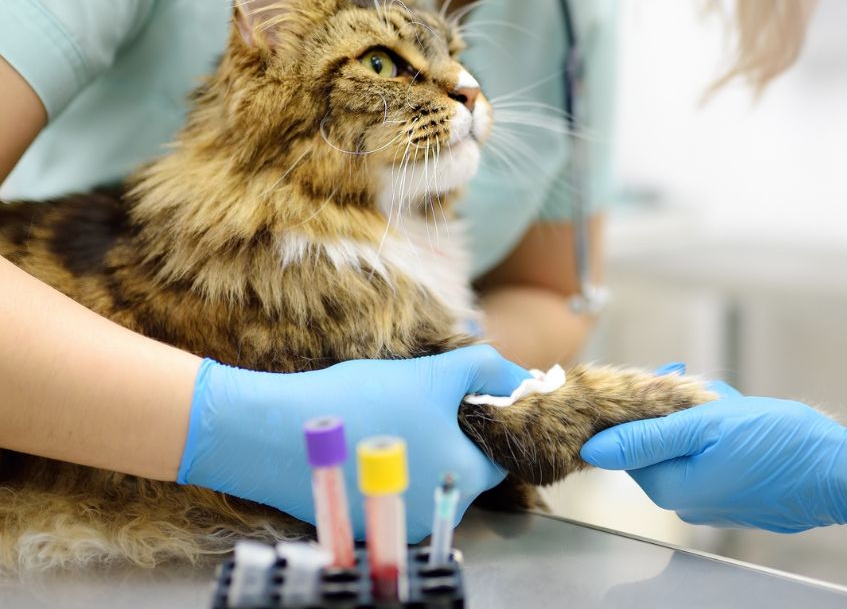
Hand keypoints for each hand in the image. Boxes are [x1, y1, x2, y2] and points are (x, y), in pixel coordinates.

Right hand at [178, 345, 529, 540]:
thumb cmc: (360, 401)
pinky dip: (383, 470)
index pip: (497, 456)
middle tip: (416, 404)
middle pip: (461, 470)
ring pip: (425, 480)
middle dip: (447, 437)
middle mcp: (436, 512)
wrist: (273, 431)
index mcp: (463, 479)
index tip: (457, 401)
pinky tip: (361, 440)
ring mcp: (398, 523)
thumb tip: (522, 379)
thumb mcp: (433, 373)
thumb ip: (486, 371)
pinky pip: (390, 493)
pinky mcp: (363, 525)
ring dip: (416, 452)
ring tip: (385, 420)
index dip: (483, 424)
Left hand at [580, 394, 846, 532]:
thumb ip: (646, 437)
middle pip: (657, 446)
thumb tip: (595, 447)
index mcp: (672, 488)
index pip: (625, 449)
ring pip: (689, 447)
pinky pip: (714, 458)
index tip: (657, 383)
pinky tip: (747, 421)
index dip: (637, 410)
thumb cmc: (782, 445)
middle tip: (702, 390)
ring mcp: (716, 502)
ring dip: (702, 419)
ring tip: (732, 405)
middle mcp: (688, 503)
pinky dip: (723, 435)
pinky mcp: (739, 496)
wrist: (842, 473)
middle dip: (676, 411)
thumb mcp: (707, 425)